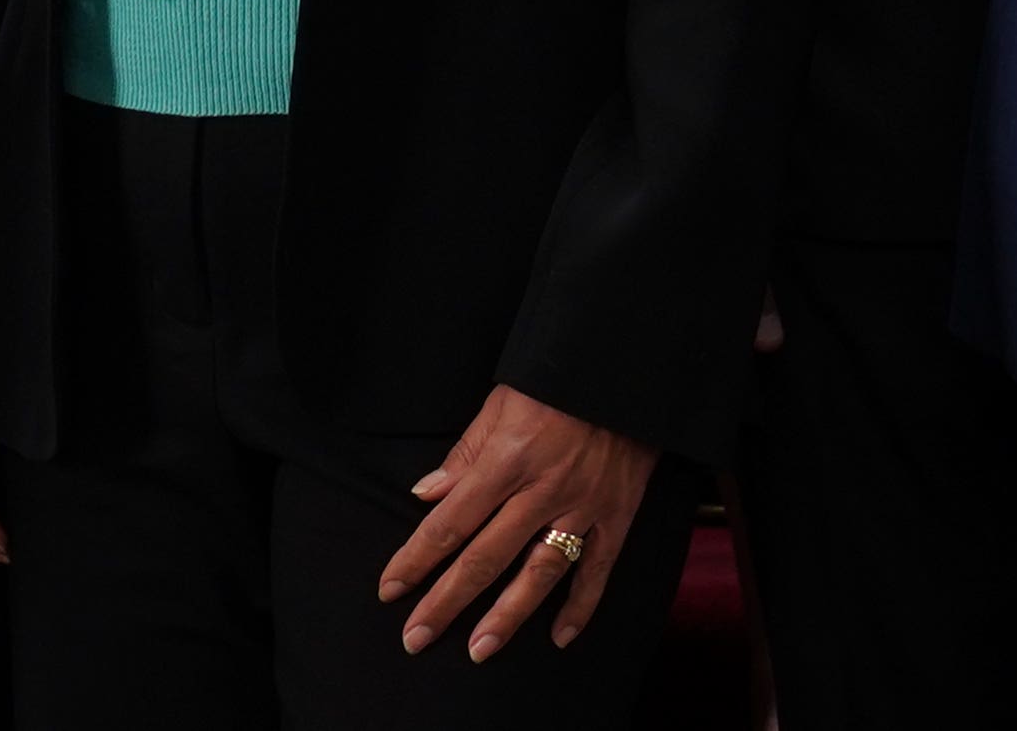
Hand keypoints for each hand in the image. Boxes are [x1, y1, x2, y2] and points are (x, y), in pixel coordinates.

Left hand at [380, 387, 653, 660]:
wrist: (626, 366)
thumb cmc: (555, 380)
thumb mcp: (500, 403)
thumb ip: (464, 454)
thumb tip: (426, 496)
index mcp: (506, 458)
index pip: (451, 521)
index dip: (417, 558)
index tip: (390, 589)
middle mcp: (542, 489)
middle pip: (485, 557)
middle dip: (446, 602)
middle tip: (416, 638)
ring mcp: (583, 506)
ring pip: (539, 573)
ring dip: (507, 616)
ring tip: (480, 650)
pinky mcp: (617, 515)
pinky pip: (598, 569)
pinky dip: (582, 607)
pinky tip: (561, 638)